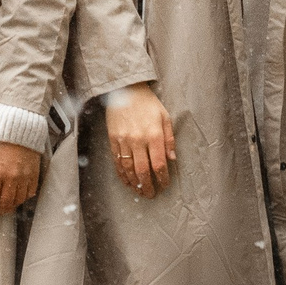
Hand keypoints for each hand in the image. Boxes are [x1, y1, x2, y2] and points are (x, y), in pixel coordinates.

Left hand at [0, 141, 41, 213]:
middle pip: (5, 203)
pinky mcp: (34, 175)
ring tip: (6, 204)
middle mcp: (10, 178)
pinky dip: (23, 198)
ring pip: (18, 200)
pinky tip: (18, 196)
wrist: (19, 131)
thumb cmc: (0, 144)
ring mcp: (24, 177)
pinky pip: (29, 193)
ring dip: (11, 205)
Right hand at [103, 83, 174, 197]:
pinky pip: (117, 161)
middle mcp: (138, 140)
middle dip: (147, 185)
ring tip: (139, 191)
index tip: (164, 185)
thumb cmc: (148, 103)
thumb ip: (169, 139)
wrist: (125, 90)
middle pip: (143, 170)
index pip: (159, 163)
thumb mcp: (165, 117)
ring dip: (134, 183)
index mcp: (154, 134)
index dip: (162, 178)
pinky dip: (122, 174)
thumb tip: (172, 159)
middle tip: (151, 194)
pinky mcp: (113, 139)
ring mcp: (124, 140)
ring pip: (128, 168)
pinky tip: (126, 181)